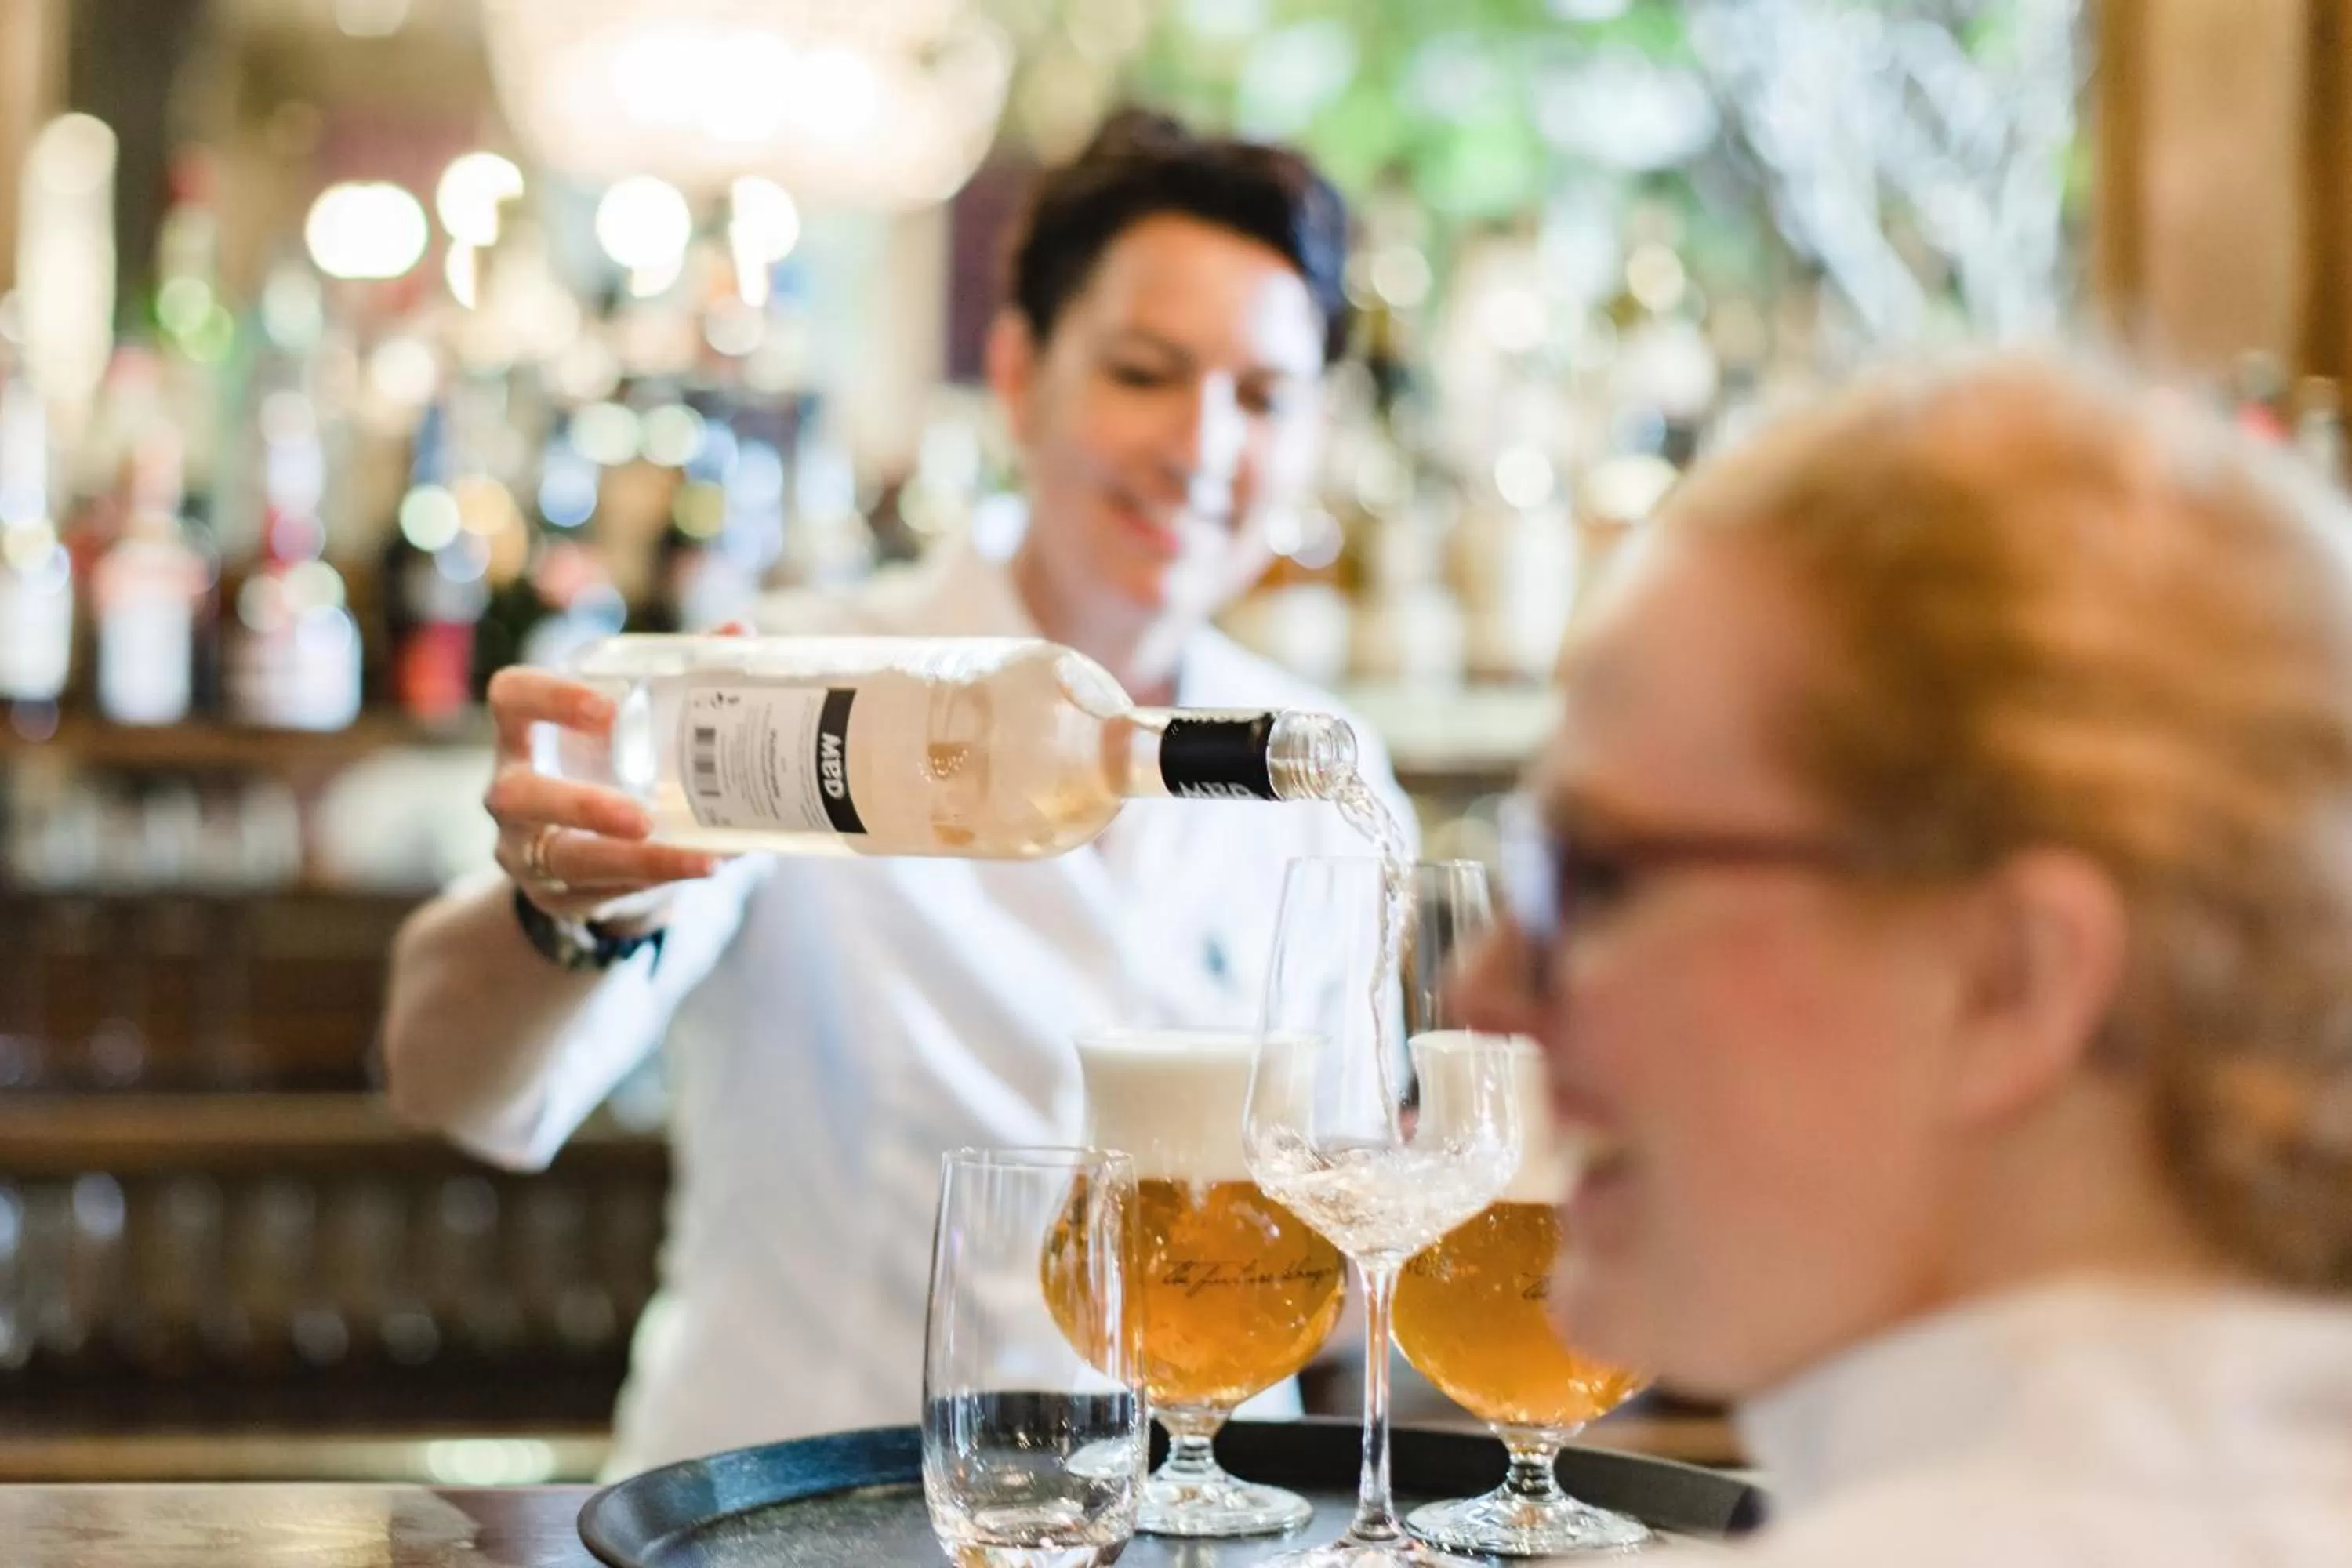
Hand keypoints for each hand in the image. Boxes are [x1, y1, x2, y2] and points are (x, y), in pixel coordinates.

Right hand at [486, 667, 722, 925]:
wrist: (587, 850)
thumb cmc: (607, 764)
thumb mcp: (629, 723)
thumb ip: (676, 676)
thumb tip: (741, 631)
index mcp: (526, 730)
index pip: (512, 698)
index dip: (551, 698)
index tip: (611, 707)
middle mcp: (512, 789)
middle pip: (517, 794)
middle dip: (580, 805)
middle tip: (643, 815)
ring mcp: (526, 848)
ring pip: (564, 860)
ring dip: (635, 863)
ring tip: (699, 860)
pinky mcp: (556, 895)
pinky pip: (602, 893)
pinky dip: (658, 881)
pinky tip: (706, 866)